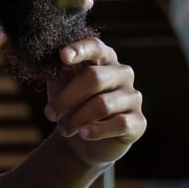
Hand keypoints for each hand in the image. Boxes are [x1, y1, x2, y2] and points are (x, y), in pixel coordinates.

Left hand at [43, 37, 146, 166]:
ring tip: (64, 130)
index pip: (95, 47)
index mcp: (104, 59)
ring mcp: (133, 97)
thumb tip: (51, 59)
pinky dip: (97, 130)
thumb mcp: (60, 86)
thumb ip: (58, 71)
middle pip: (94, 77)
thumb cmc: (72, 105)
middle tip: (50, 114)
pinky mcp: (138, 122)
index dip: (80, 49)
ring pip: (103, 104)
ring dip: (77, 119)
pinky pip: (119, 123)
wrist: (84, 140)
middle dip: (66, 98)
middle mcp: (123, 74)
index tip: (62, 56)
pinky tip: (84, 133)